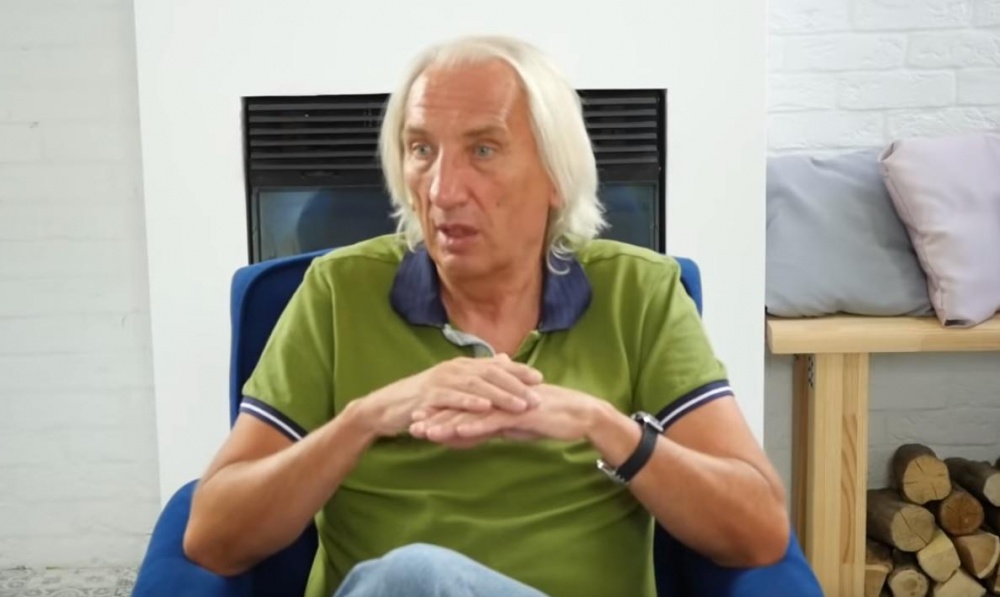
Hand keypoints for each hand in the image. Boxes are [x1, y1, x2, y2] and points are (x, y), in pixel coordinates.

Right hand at [357, 355, 542, 437]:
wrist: (386, 408)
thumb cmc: (423, 400)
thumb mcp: (453, 387)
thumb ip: (478, 377)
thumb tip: (503, 362)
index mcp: (462, 366)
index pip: (496, 366)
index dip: (519, 371)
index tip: (541, 379)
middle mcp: (454, 369)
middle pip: (491, 374)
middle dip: (516, 385)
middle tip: (537, 397)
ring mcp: (440, 381)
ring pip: (476, 386)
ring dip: (500, 395)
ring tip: (520, 405)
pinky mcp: (428, 396)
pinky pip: (452, 398)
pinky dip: (470, 402)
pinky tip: (486, 408)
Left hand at [409, 383, 602, 444]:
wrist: (579, 415)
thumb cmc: (547, 418)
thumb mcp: (513, 425)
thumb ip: (491, 426)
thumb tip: (471, 433)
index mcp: (496, 395)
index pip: (462, 403)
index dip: (439, 410)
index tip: (417, 419)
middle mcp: (499, 395)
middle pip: (461, 405)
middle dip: (435, 416)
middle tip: (411, 425)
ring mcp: (509, 402)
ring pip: (472, 413)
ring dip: (448, 422)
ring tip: (426, 432)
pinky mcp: (521, 412)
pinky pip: (493, 420)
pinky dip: (475, 426)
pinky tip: (458, 433)